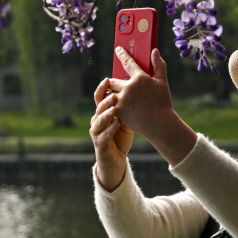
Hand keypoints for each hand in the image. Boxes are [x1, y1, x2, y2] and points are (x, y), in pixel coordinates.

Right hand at [90, 75, 133, 191]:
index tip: (109, 79)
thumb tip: (140, 88)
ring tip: (115, 107)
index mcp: (103, 112)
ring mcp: (96, 132)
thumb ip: (129, 106)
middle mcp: (97, 120)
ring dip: (107, 113)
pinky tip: (117, 124)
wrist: (116, 159)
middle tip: (114, 93)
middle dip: (105, 99)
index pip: (100, 96)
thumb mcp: (126, 118)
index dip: (103, 87)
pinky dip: (110, 129)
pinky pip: (103, 135)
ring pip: (99, 119)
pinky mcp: (99, 144)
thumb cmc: (121, 136)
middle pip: (98, 106)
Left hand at [106, 47, 196, 166]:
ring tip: (114, 96)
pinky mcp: (118, 112)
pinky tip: (116, 107)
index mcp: (140, 78)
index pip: (127, 62)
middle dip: (113, 82)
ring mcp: (122, 101)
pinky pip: (111, 105)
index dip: (122, 54)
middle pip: (113, 80)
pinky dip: (112, 105)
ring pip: (110, 93)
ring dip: (111, 94)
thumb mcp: (163, 83)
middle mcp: (128, 88)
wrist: (160, 125)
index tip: (118, 49)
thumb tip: (155, 51)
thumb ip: (159, 65)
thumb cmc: (163, 103)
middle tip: (113, 82)